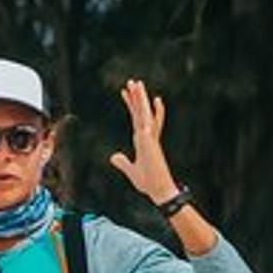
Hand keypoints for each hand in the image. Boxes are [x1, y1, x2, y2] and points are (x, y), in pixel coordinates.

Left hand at [107, 79, 177, 201]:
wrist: (159, 190)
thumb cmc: (149, 182)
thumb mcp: (131, 171)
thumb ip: (122, 162)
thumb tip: (113, 156)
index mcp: (143, 141)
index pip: (136, 119)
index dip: (132, 105)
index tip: (126, 93)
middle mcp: (148, 136)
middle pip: (141, 112)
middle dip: (136, 97)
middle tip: (132, 82)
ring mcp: (150, 138)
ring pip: (145, 114)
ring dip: (141, 98)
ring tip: (137, 83)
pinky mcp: (151, 142)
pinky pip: (151, 124)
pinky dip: (153, 112)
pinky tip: (154, 99)